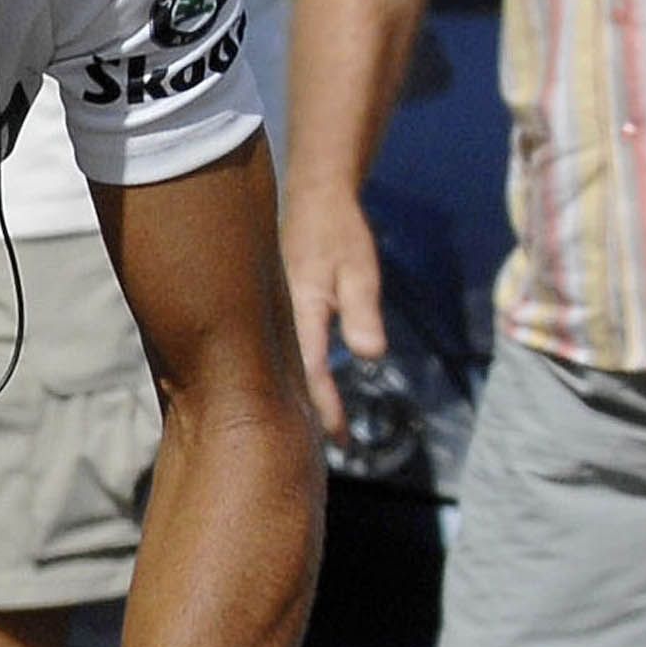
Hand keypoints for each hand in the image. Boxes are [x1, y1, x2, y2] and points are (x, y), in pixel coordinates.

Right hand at [279, 180, 386, 442]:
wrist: (314, 197)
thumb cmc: (340, 231)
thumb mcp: (359, 269)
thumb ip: (362, 311)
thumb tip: (369, 356)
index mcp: (300, 314)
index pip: (311, 373)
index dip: (325, 409)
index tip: (337, 442)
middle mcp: (281, 320)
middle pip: (289, 379)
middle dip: (307, 414)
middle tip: (324, 449)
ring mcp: (276, 315)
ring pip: (283, 366)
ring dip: (298, 396)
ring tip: (312, 426)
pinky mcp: (279, 310)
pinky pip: (284, 351)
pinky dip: (295, 373)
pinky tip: (301, 385)